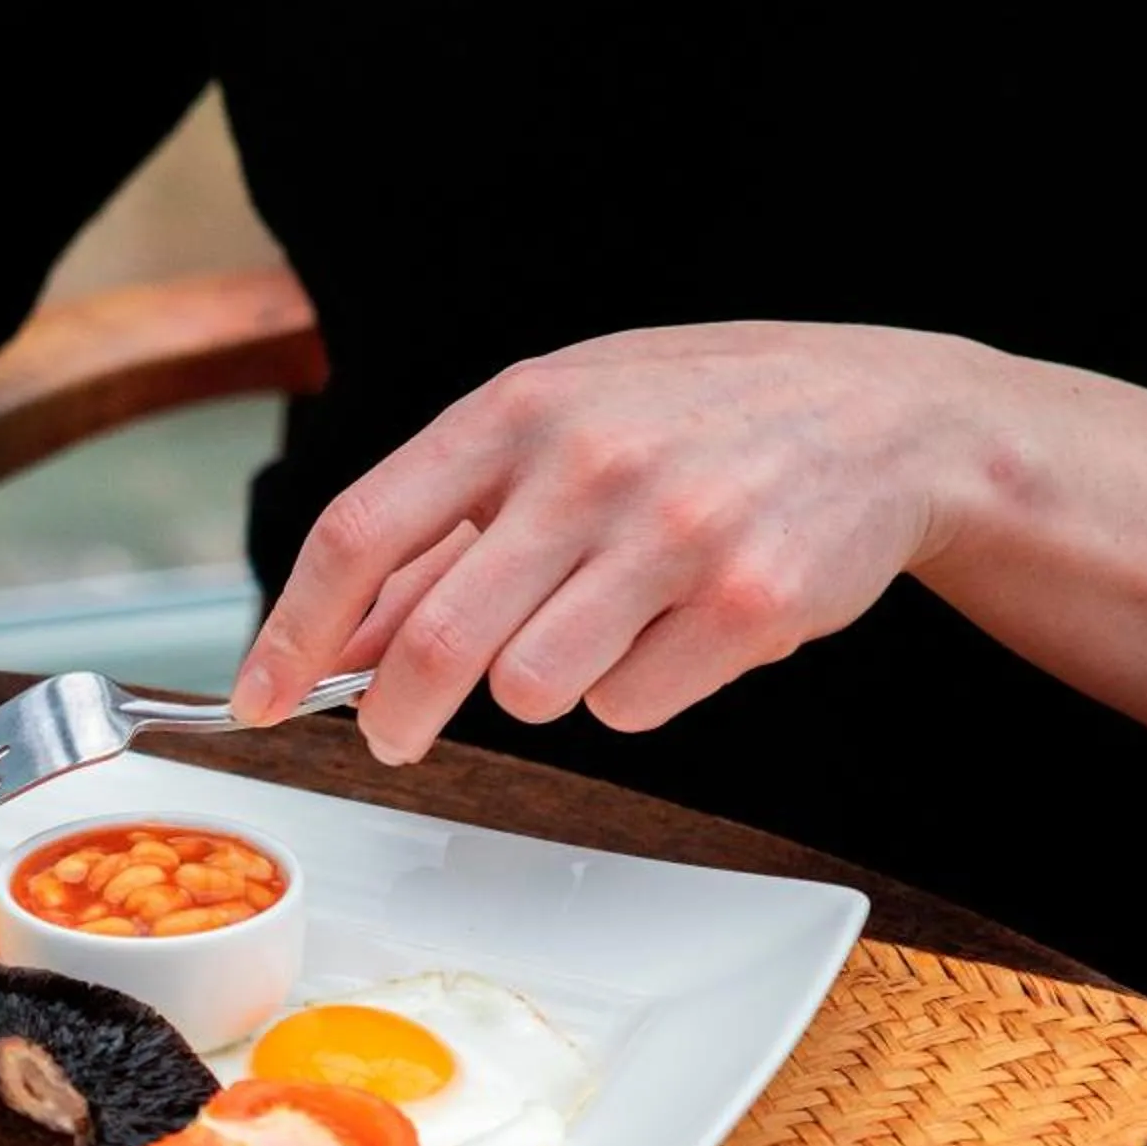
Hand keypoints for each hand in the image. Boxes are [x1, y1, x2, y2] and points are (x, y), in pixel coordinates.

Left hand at [233, 323, 995, 759]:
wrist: (889, 418)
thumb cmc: (694, 420)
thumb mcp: (555, 428)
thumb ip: (441, 528)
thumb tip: (332, 636)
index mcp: (518, 409)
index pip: (359, 531)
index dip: (292, 630)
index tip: (257, 699)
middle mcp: (589, 464)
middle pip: (433, 640)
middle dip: (393, 714)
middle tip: (394, 736)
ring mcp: (674, 534)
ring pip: (532, 690)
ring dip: (540, 688)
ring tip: (592, 632)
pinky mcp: (748, 606)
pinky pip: (630, 708)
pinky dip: (635, 693)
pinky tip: (677, 629)